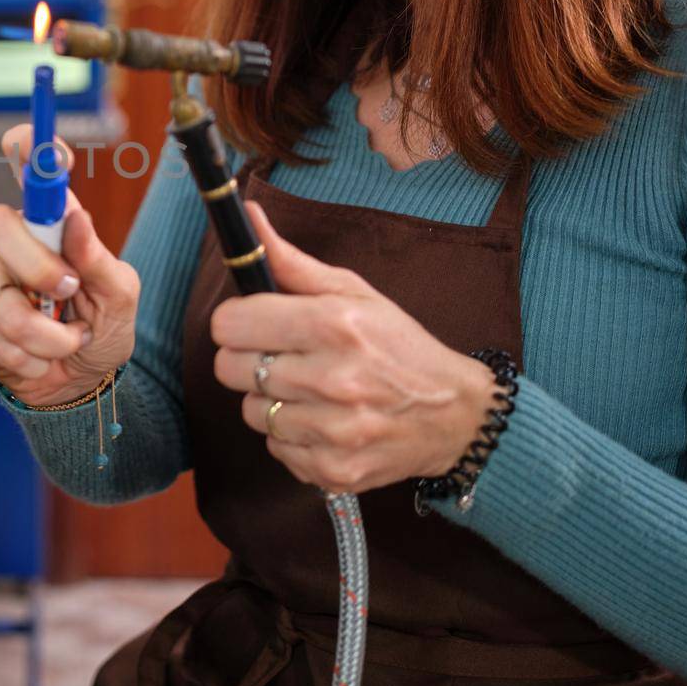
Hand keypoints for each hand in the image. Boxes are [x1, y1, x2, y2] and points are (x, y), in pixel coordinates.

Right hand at [0, 124, 140, 406]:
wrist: (79, 386)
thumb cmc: (102, 328)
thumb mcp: (119, 296)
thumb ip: (98, 259)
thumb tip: (75, 216)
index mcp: (54, 225)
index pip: (31, 172)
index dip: (27, 147)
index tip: (30, 139)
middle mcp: (15, 242)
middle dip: (36, 268)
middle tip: (68, 293)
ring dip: (45, 334)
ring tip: (65, 342)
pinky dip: (26, 356)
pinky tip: (37, 358)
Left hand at [210, 201, 497, 493]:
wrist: (456, 416)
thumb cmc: (399, 347)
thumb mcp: (354, 293)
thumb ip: (291, 261)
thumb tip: (249, 216)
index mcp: (334, 324)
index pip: (230, 324)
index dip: (237, 321)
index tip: (255, 323)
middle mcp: (332, 378)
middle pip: (230, 369)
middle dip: (248, 359)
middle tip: (284, 357)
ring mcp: (334, 429)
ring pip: (251, 411)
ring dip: (272, 400)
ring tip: (311, 391)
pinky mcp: (333, 469)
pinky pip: (275, 448)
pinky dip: (291, 436)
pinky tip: (324, 421)